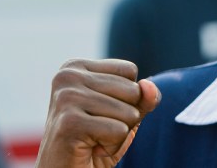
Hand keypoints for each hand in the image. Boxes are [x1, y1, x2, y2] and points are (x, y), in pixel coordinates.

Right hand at [35, 59, 160, 167]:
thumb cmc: (95, 142)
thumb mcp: (124, 114)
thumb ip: (142, 97)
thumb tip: (150, 87)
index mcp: (76, 67)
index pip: (129, 71)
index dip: (127, 97)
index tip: (101, 113)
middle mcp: (67, 77)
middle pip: (132, 90)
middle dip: (124, 117)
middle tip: (97, 130)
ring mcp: (66, 98)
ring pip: (129, 112)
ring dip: (118, 135)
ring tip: (93, 140)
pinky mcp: (69, 123)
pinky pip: (119, 131)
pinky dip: (112, 147)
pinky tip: (90, 149)